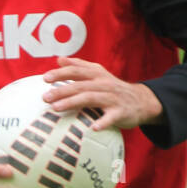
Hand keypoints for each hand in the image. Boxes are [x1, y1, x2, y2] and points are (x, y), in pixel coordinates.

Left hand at [42, 56, 163, 130]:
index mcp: (97, 74)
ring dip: (73, 102)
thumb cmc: (113, 89)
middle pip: (80, 85)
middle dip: (61, 90)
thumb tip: (59, 59)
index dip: (61, 73)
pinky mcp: (121, 112)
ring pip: (91, 98)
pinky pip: (111, 117)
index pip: (77, 71)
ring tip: (56, 108)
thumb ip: (79, 66)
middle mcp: (104, 84)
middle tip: (45, 97)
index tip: (45, 78)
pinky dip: (103, 122)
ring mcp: (113, 98)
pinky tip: (93, 128)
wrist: (141, 101)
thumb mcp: (98, 74)